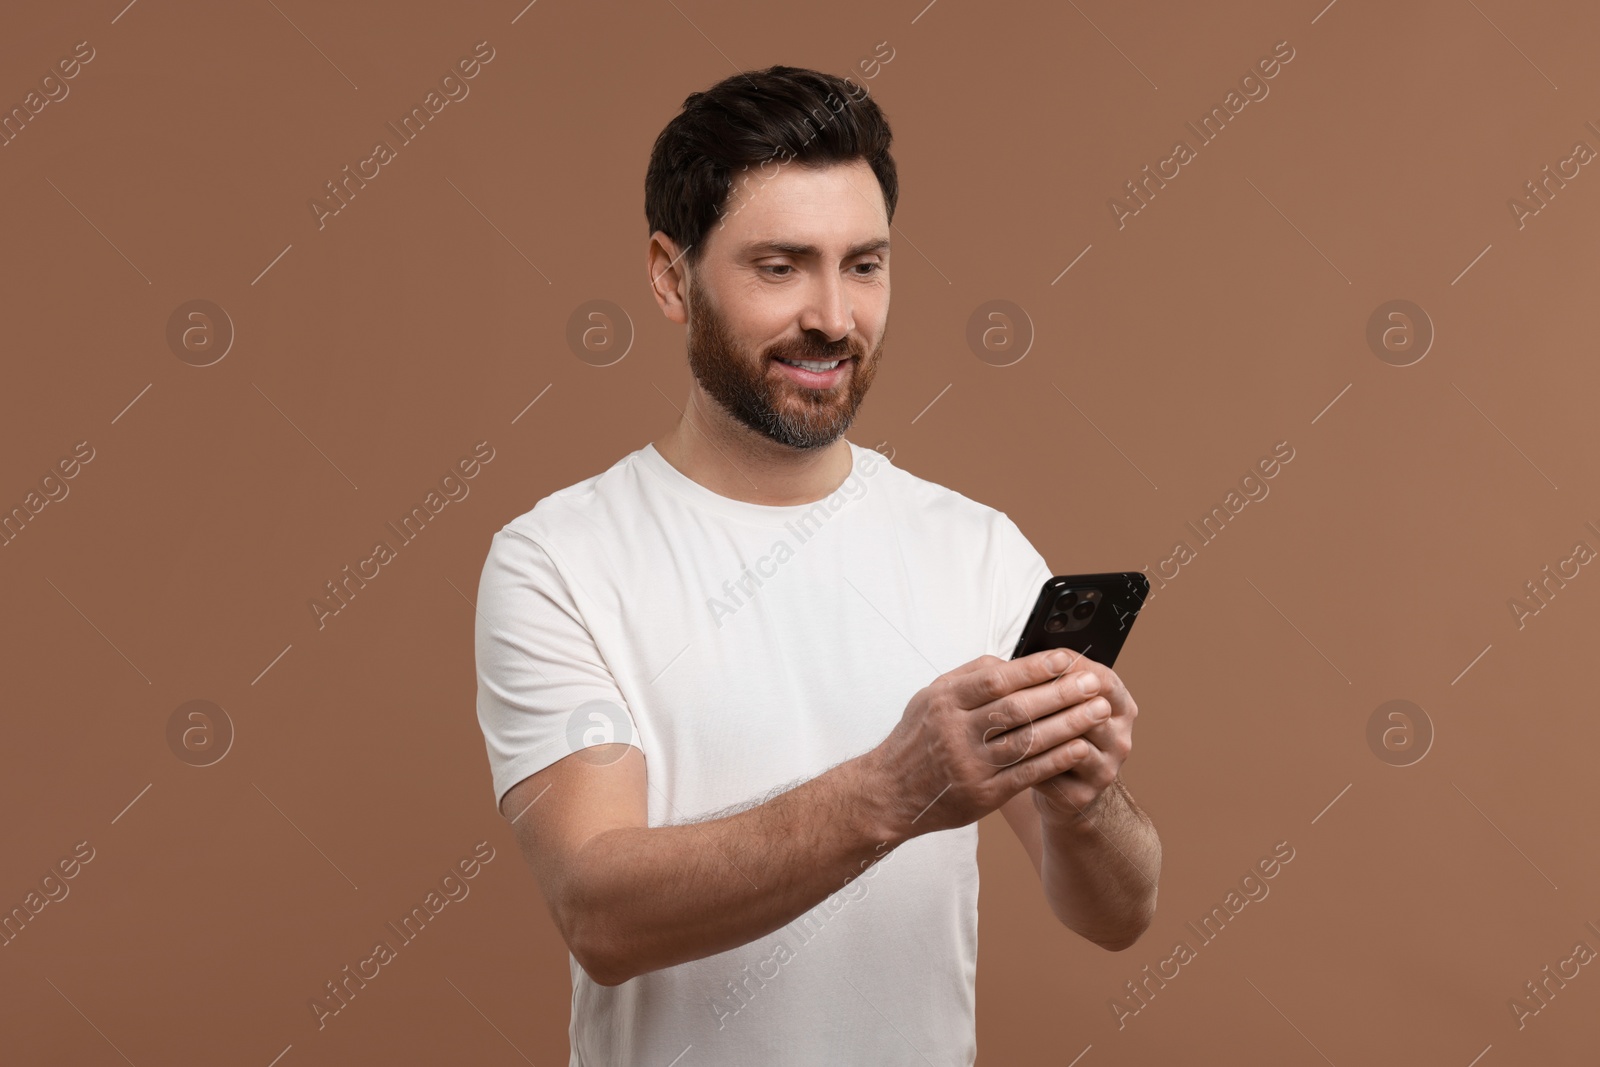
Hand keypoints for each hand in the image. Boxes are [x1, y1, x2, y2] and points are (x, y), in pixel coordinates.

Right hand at [866, 651, 1120, 837]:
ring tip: (1099, 711)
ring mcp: (969, 765)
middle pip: (1017, 709)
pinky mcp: (982, 795)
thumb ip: (969, 677)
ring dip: (1069, 725)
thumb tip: (1014, 660)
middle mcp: (955, 732)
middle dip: (1061, 694)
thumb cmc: (917, 739)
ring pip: (1027, 741)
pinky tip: (1081, 747)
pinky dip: (1057, 760)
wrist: (887, 794)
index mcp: (943, 701)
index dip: (1034, 668)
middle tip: (1094, 682)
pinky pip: (1027, 774)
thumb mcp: (930, 698)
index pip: (995, 679)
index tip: (1066, 658)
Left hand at [1026, 649, 1137, 819]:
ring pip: (1072, 744)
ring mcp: (1106, 769)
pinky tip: (1010, 752)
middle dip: (1053, 699)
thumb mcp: (1065, 702)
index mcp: (1120, 708)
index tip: (1042, 659)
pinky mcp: (1083, 795)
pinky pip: (1053, 773)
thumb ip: (1057, 680)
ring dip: (1040, 731)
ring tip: (1009, 720)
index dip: (1073, 669)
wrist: (1064, 785)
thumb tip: (1029, 658)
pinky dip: (1030, 761)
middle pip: (1090, 712)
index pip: (1104, 681)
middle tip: (1017, 689)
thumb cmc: (1058, 730)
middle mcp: (1120, 739)